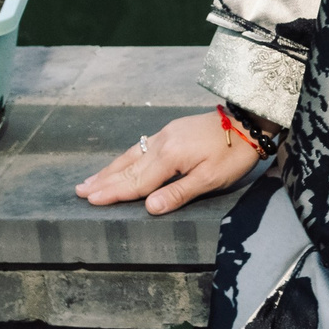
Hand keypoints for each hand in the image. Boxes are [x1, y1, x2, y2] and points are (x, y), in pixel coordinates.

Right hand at [75, 111, 265, 214]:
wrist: (248, 120)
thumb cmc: (233, 153)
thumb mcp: (211, 178)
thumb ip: (179, 193)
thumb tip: (149, 208)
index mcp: (170, 156)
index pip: (137, 181)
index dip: (114, 193)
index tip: (91, 201)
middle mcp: (162, 143)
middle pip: (128, 167)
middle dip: (104, 181)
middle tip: (80, 191)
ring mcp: (166, 134)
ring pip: (132, 155)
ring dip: (110, 169)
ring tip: (91, 180)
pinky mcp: (172, 130)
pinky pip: (141, 147)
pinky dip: (125, 158)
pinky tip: (121, 163)